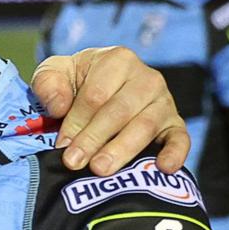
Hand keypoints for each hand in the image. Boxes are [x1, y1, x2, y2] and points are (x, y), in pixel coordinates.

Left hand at [32, 46, 189, 175]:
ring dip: (122, 150)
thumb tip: (59, 106)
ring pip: (145, 126)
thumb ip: (48, 83)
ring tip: (100, 169)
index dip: (76, 121)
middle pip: (119, 111)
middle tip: (74, 162)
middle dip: (94, 138)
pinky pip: (180, 138)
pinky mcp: (175, 124)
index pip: (96, 95)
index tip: (62, 144)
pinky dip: (175, 153)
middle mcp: (146, 78)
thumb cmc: (74, 82)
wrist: (97, 88)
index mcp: (117, 60)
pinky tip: (164, 168)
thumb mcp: (54, 74)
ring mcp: (165, 101)